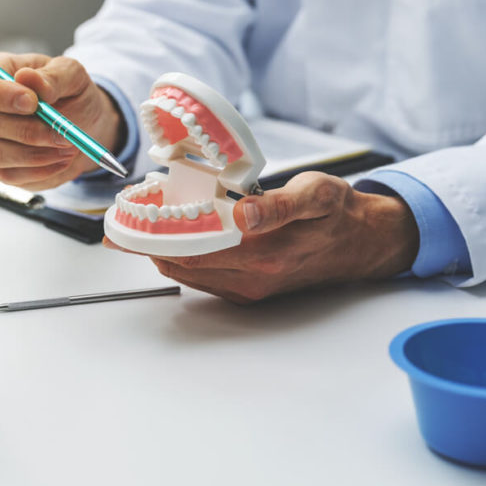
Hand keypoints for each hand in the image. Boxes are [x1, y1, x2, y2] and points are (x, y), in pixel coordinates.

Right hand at [0, 52, 123, 189]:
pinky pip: (9, 174)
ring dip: (36, 154)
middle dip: (27, 130)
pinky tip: (61, 159)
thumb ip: (52, 76)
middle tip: (62, 132)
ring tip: (67, 145)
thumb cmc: (71, 94)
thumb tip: (26, 78)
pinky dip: (40, 169)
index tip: (32, 103)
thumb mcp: (72, 76)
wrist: (83, 126)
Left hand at [105, 172, 419, 302]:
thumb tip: (244, 214)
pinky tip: (173, 240)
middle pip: (180, 263)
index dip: (152, 234)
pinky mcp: (250, 292)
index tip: (125, 218)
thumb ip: (278, 205)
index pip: (189, 247)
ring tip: (139, 227)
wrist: (363, 243)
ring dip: (161, 252)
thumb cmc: (336, 213)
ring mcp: (249, 288)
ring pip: (188, 273)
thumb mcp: (315, 194)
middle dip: (148, 242)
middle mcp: (251, 277)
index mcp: (262, 252)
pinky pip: (203, 278)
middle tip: (122, 220)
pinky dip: (181, 259)